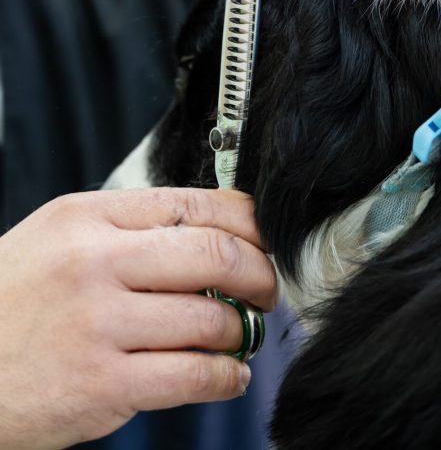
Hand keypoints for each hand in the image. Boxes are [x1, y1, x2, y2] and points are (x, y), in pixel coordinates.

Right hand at [0, 188, 276, 449]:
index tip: (264, 239)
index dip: (248, 222)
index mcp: (87, 218)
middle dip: (259, 272)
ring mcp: (97, 323)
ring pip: (211, 317)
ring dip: (241, 329)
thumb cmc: (9, 302)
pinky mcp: (101, 384)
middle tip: (267, 288)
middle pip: (215, 254)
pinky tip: (228, 374)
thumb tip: (215, 233)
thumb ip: (129, 230)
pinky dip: (226, 376)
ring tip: (240, 334)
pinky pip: (193, 375)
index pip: (195, 203)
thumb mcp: (57, 239)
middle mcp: (94, 262)